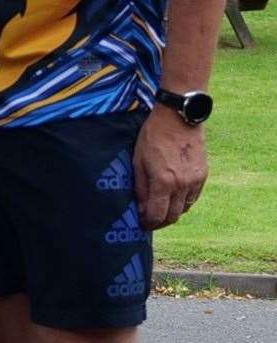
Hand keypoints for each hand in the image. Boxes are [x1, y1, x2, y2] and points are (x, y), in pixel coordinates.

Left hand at [133, 104, 206, 228]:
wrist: (178, 118)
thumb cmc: (153, 137)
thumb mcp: (138, 161)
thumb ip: (140, 188)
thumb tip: (140, 209)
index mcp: (164, 182)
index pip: (157, 215)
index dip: (148, 224)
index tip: (141, 223)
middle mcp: (182, 185)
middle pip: (173, 216)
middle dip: (159, 222)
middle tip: (149, 220)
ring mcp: (195, 180)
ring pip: (184, 208)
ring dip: (172, 212)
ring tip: (160, 208)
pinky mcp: (203, 175)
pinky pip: (193, 197)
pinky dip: (183, 202)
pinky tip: (173, 197)